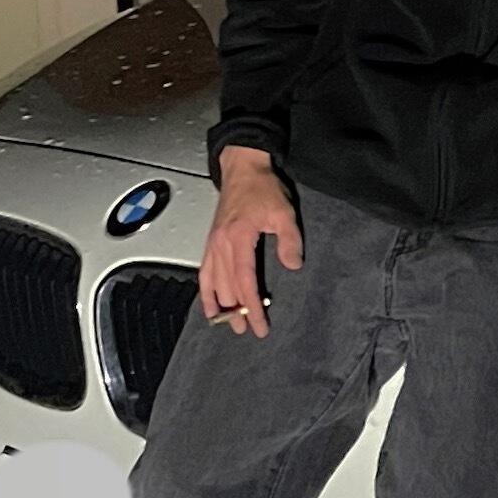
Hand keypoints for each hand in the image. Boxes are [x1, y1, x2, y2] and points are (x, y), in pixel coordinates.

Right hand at [200, 149, 301, 335]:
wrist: (243, 168)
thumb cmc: (263, 188)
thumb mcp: (284, 212)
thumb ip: (290, 240)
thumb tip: (293, 266)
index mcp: (238, 238)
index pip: (245, 281)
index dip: (252, 306)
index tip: (260, 325)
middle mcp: (221, 244)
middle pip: (227, 286)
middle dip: (237, 310)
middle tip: (247, 329)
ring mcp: (212, 243)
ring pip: (213, 282)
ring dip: (220, 305)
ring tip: (229, 323)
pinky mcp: (211, 241)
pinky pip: (204, 271)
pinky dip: (205, 290)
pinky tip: (209, 304)